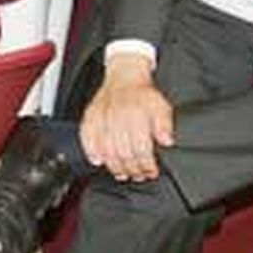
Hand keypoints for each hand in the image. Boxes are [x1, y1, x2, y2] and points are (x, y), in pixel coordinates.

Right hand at [79, 54, 174, 181]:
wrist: (124, 77)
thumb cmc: (143, 95)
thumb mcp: (162, 106)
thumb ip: (165, 125)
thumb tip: (166, 141)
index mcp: (136, 113)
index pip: (140, 147)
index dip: (146, 164)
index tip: (151, 171)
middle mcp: (117, 115)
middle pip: (123, 152)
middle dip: (132, 168)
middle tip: (138, 175)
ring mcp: (102, 116)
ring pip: (105, 148)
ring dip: (114, 166)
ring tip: (122, 173)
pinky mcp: (90, 116)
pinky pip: (86, 137)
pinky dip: (91, 151)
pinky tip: (98, 161)